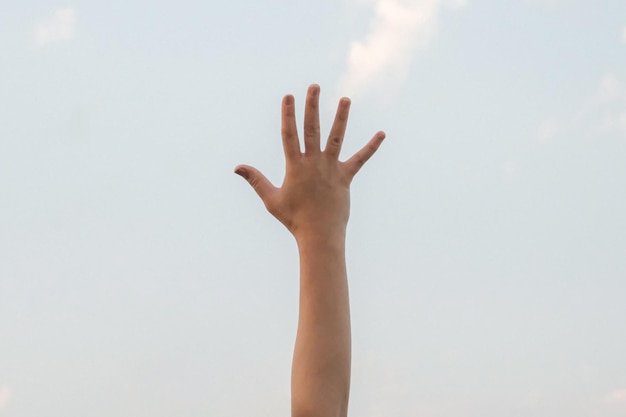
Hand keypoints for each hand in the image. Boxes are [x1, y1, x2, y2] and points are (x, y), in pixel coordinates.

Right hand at [234, 84, 384, 241]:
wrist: (319, 235)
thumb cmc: (293, 218)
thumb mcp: (271, 199)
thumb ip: (256, 180)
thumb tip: (237, 167)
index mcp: (295, 166)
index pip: (289, 135)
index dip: (288, 115)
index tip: (288, 96)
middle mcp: (313, 163)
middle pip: (312, 129)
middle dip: (312, 107)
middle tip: (314, 87)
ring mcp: (331, 168)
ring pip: (336, 138)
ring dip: (341, 118)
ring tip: (345, 99)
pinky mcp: (346, 177)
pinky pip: (361, 159)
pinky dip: (372, 147)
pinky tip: (382, 134)